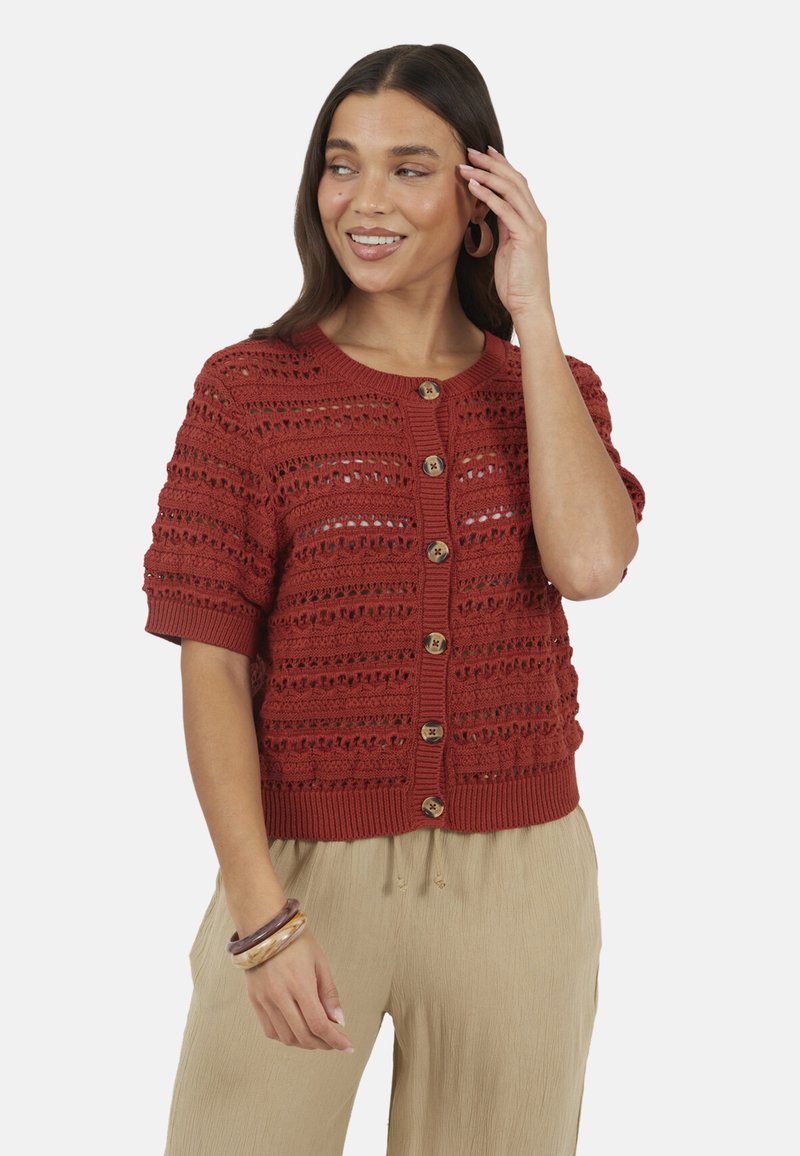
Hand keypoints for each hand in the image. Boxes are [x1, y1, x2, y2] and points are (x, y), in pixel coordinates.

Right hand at [244, 928, 354, 1052]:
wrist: (264, 928)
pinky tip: (296, 1030)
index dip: (335, 1040)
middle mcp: (280, 996)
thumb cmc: (295, 941)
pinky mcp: (255, 1000)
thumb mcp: (320, 962)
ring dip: (305, 1043)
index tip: (347, 1046)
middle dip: (323, 1044)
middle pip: (303, 1036)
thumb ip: (329, 993)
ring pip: (286, 1038)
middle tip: (334, 1041)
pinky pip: (270, 1031)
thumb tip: (339, 1021)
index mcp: (299, 984)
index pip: (319, 1024)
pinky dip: (286, 1037)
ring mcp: (265, 1000)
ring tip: (317, 1036)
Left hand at [458, 145, 553, 322]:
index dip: (501, 166)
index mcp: (532, 220)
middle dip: (492, 163)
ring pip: (510, 190)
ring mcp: (532, 226)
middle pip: (515, 180)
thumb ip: (504, 228)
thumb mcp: (508, 249)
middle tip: (471, 151)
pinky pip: (505, 209)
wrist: (531, 305)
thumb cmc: (517, 283)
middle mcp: (535, 218)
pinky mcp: (525, 237)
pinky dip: (488, 195)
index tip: (483, 153)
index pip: (518, 184)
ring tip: (466, 166)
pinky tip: (473, 186)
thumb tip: (491, 213)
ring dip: (486, 175)